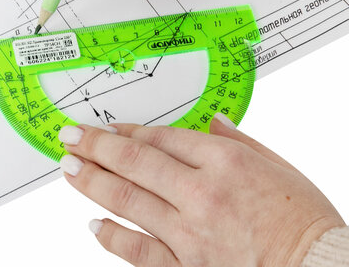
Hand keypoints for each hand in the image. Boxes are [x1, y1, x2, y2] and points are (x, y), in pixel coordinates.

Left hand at [57, 116, 344, 265]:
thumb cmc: (303, 218)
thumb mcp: (275, 164)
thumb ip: (237, 139)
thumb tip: (210, 120)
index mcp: (225, 161)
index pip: (161, 137)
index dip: (128, 130)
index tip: (108, 127)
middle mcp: (202, 193)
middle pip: (135, 162)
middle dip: (96, 146)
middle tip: (70, 137)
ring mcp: (190, 234)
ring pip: (128, 201)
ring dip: (93, 182)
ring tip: (69, 168)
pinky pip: (139, 252)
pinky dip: (112, 237)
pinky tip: (93, 224)